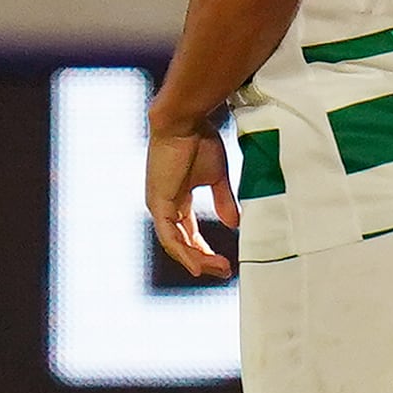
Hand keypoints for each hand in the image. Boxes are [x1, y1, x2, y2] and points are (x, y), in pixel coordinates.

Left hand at [145, 126, 237, 279]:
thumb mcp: (217, 176)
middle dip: (203, 259)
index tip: (225, 262)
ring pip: (176, 245)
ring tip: (218, 270)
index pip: (188, 234)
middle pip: (181, 243)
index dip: (205, 250)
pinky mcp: (158, 204)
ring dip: (196, 260)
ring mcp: (159, 206)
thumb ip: (223, 201)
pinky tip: (198, 266)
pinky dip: (184, 253)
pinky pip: (169, 237)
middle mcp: (164, 207)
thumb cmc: (199, 139)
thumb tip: (235, 224)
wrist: (184, 120)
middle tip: (224, 271)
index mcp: (177, 200)